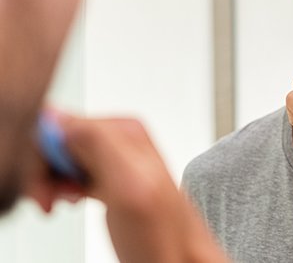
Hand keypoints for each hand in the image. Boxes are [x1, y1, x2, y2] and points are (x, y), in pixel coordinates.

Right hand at [26, 113, 228, 262]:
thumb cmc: (163, 233)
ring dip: (50, 181)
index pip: (61, 122)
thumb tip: (59, 117)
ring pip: (61, 156)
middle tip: (50, 200)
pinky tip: (71, 200)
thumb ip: (97, 144)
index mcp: (124, 129)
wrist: (178, 258)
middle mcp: (119, 138)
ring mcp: (114, 158)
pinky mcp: (108, 176)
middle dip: (45, 169)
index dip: (42, 155)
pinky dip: (61, 186)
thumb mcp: (129, 184)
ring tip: (60, 202)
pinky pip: (71, 170)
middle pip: (59, 138)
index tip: (44, 186)